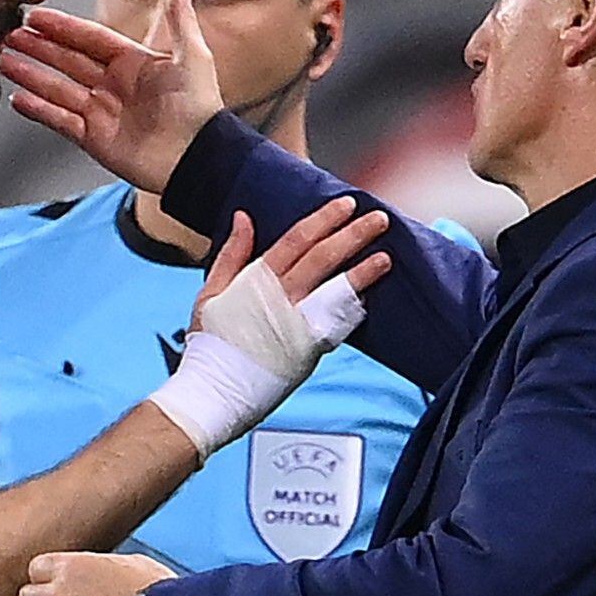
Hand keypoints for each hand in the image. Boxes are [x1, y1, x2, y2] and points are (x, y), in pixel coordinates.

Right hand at [0, 0, 224, 192]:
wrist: (196, 158)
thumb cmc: (199, 108)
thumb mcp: (192, 56)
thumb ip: (180, 19)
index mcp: (133, 63)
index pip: (89, 39)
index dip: (63, 28)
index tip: (37, 18)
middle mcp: (113, 85)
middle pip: (67, 61)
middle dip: (38, 48)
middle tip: (10, 35)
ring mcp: (101, 112)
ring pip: (57, 88)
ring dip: (31, 75)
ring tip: (5, 61)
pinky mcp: (93, 139)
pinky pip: (59, 120)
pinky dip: (39, 110)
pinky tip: (18, 98)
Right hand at [191, 200, 391, 335]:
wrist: (214, 390)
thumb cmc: (210, 343)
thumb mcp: (210, 292)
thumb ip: (232, 253)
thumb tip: (244, 217)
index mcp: (257, 279)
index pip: (297, 239)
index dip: (324, 219)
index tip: (346, 205)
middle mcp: (282, 298)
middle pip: (323, 258)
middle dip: (353, 235)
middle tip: (378, 219)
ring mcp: (298, 324)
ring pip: (336, 289)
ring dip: (363, 271)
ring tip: (386, 256)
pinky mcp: (309, 350)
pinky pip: (338, 324)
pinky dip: (354, 308)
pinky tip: (370, 296)